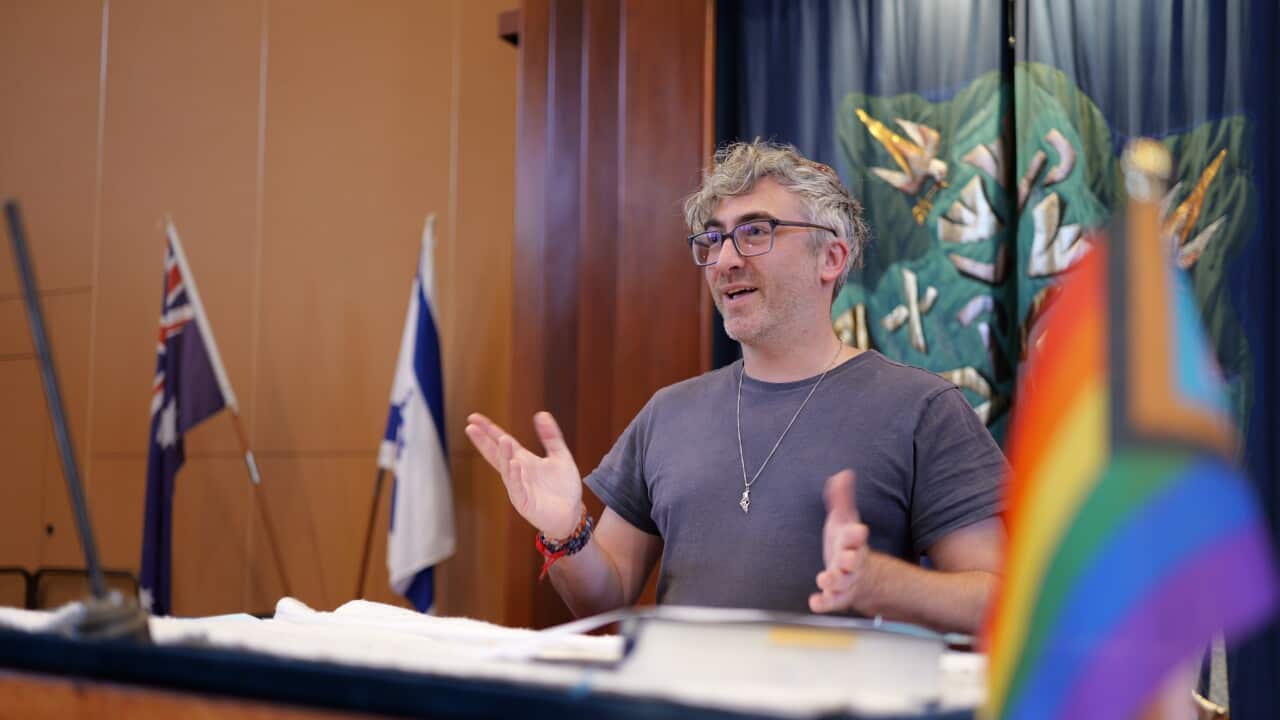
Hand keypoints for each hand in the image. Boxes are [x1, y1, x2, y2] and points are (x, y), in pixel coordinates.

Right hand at [464, 411, 583, 538]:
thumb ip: (551, 436)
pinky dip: (515, 476)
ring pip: (506, 470)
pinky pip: (517, 488)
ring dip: (503, 455)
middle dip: (484, 441)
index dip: (489, 430)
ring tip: (501, 439)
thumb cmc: (564, 488)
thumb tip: (541, 413)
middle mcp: (517, 473)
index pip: (503, 442)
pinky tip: (514, 464)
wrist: (572, 514)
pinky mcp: (525, 503)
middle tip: (471, 427)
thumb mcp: (560, 456)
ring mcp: (519, 488)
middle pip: (497, 454)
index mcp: (524, 460)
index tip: (474, 418)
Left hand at [809, 469, 870, 613]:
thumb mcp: (844, 519)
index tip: (858, 529)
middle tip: (847, 558)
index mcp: (852, 542)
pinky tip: (815, 602)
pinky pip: (832, 602)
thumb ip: (841, 498)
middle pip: (853, 562)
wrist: (859, 572)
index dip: (856, 534)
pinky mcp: (837, 595)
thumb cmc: (846, 543)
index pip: (856, 537)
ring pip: (843, 583)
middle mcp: (851, 562)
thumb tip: (843, 474)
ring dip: (834, 581)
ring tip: (824, 579)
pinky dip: (824, 603)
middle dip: (850, 560)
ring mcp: (845, 580)